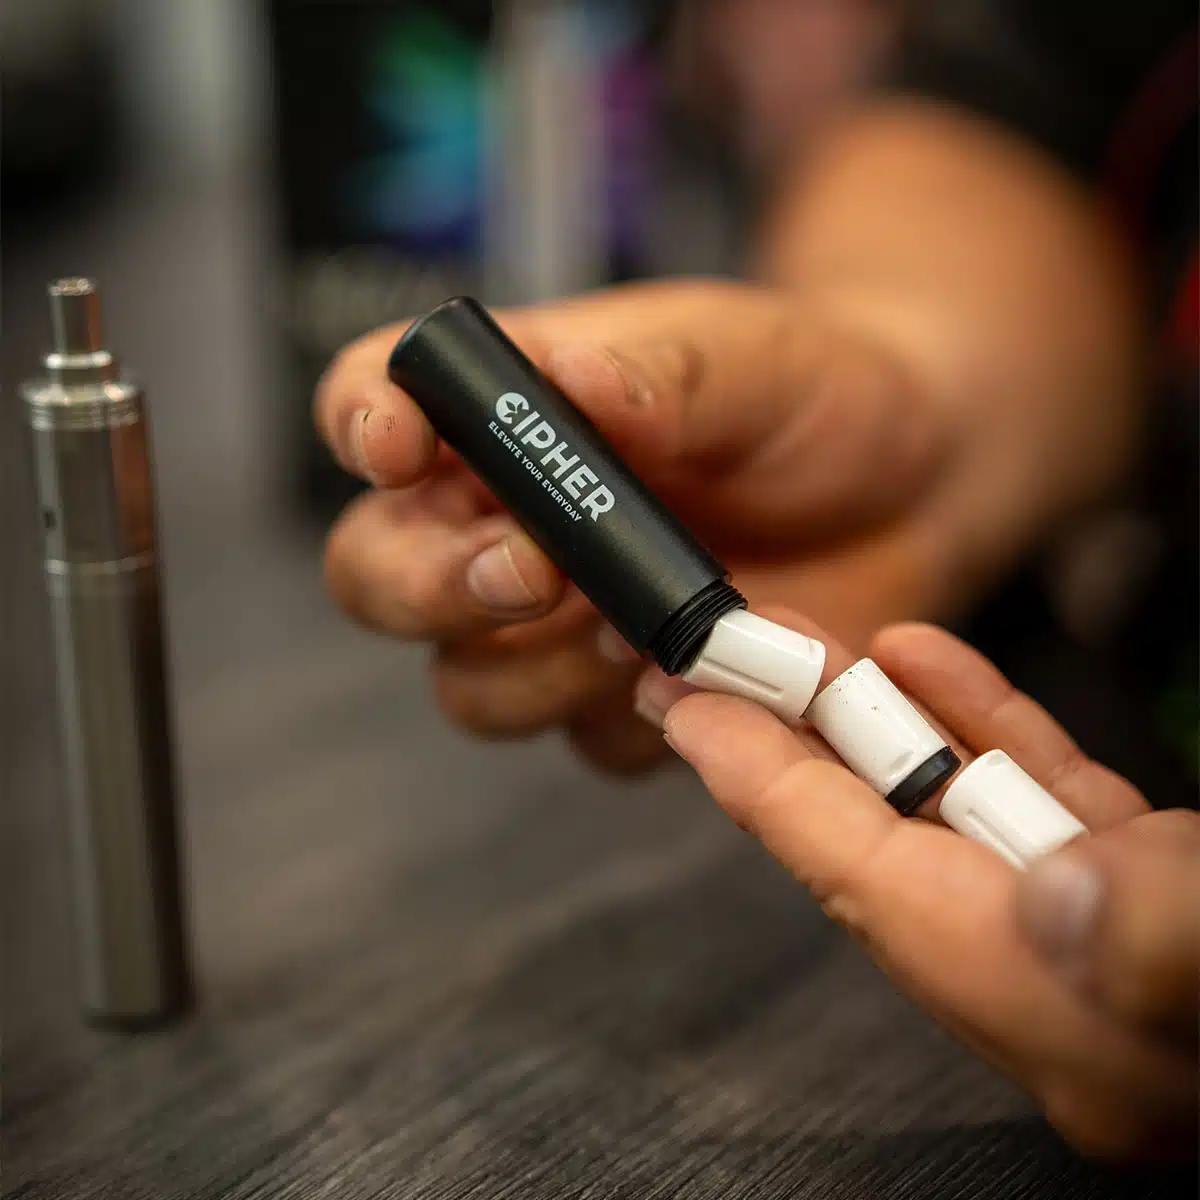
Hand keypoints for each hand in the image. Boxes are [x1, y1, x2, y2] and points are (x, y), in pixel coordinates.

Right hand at [316, 281, 955, 772]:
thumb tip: (573, 387)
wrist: (911, 483)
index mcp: (505, 414)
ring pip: (469, 688)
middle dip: (436, 587)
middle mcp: (503, 524)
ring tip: (642, 624)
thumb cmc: (809, 393)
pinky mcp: (621, 701)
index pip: (371, 402)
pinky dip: (636, 718)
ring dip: (539, 668)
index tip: (400, 448)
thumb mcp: (744, 356)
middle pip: (378, 577)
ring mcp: (554, 628)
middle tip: (532, 570)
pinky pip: (588, 742)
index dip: (361, 426)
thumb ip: (658, 373)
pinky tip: (706, 669)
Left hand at [640, 613, 1198, 1159]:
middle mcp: (1069, 993)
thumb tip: (1058, 903)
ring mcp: (1106, 942)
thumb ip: (1172, 945)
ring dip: (880, 725)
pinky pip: (1038, 805)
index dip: (767, 790)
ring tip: (809, 645)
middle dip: (794, 748)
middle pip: (886, 846)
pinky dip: (983, 731)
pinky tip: (933, 665)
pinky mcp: (1150, 894)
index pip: (869, 885)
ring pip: (953, 815)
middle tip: (710, 666)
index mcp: (1076, 1022)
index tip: (686, 710)